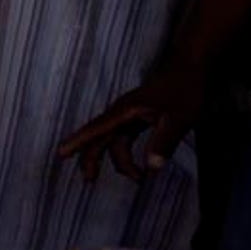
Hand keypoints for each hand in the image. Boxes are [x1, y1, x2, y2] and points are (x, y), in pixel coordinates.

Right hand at [56, 71, 200, 180]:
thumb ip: (164, 142)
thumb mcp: (179, 118)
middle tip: (90, 180)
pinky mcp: (136, 118)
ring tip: (139, 178)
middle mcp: (121, 113)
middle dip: (92, 158)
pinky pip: (124, 139)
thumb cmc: (184, 88)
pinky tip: (138, 165)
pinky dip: (128, 154)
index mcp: (125, 111)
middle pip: (99, 138)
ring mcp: (128, 116)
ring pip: (114, 142)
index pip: (96, 129)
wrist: (189, 69)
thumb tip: (151, 167)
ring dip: (121, 162)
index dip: (78, 142)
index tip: (60, 153)